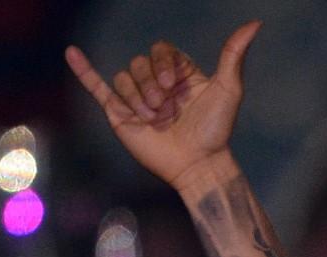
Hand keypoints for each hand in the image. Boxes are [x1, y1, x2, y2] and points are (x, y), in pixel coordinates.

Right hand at [65, 22, 260, 190]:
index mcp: (179, 73)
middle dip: (152, 85)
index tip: (175, 86)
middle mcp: (157, 82)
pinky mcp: (120, 114)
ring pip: (124, 78)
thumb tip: (255, 23)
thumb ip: (234, 54)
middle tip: (166, 110)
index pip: (161, 50)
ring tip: (154, 119)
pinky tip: (71, 52)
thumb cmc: (216, 130)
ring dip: (138, 97)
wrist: (198, 164)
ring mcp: (137, 97)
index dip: (163, 63)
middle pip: (140, 63)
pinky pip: (97, 86)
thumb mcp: (229, 89)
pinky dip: (83, 70)